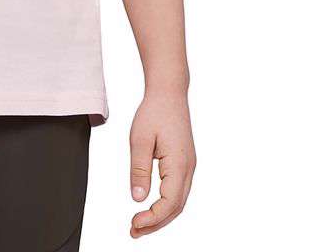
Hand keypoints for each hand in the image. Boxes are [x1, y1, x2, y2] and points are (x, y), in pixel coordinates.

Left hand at [128, 89, 195, 237]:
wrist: (169, 93)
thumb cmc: (154, 112)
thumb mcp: (139, 140)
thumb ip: (139, 170)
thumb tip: (137, 198)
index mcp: (179, 164)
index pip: (169, 203)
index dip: (152, 218)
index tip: (134, 224)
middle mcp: (188, 169)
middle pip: (176, 208)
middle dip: (156, 223)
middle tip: (134, 231)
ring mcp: (188, 166)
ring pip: (178, 201)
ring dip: (161, 215)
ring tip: (140, 224)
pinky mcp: (184, 163)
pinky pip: (178, 190)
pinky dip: (165, 203)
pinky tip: (152, 207)